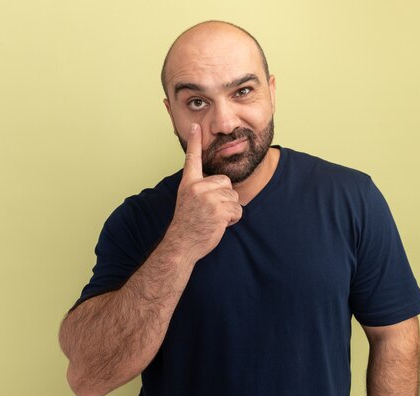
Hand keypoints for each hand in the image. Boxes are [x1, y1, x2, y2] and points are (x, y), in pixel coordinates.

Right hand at [166, 123, 241, 262]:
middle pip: (226, 182)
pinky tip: (219, 224)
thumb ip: (200, 188)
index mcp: (189, 184)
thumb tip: (219, 182)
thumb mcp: (188, 200)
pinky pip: (237, 209)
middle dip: (225, 197)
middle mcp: (197, 188)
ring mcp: (208, 199)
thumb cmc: (188, 224)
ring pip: (233, 196)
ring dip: (229, 209)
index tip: (196, 126)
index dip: (194, 142)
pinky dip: (233, 219)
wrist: (182, 244)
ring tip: (213, 218)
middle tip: (210, 211)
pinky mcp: (219, 210)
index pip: (192, 159)